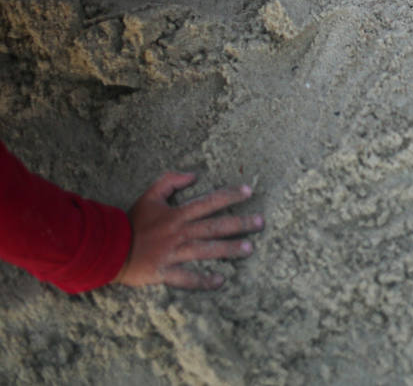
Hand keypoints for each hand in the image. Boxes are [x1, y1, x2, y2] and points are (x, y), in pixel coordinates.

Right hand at [114, 172, 263, 289]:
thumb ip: (170, 181)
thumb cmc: (131, 221)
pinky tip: (221, 281)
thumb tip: (193, 175)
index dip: (229, 195)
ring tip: (250, 249)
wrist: (107, 247)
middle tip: (261, 223)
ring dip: (229, 250)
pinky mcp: (164, 272)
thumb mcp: (149, 196)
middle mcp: (179, 233)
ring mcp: (173, 253)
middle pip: (214, 226)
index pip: (209, 202)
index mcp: (177, 214)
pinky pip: (187, 278)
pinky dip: (203, 281)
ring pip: (206, 250)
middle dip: (240, 224)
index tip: (249, 191)